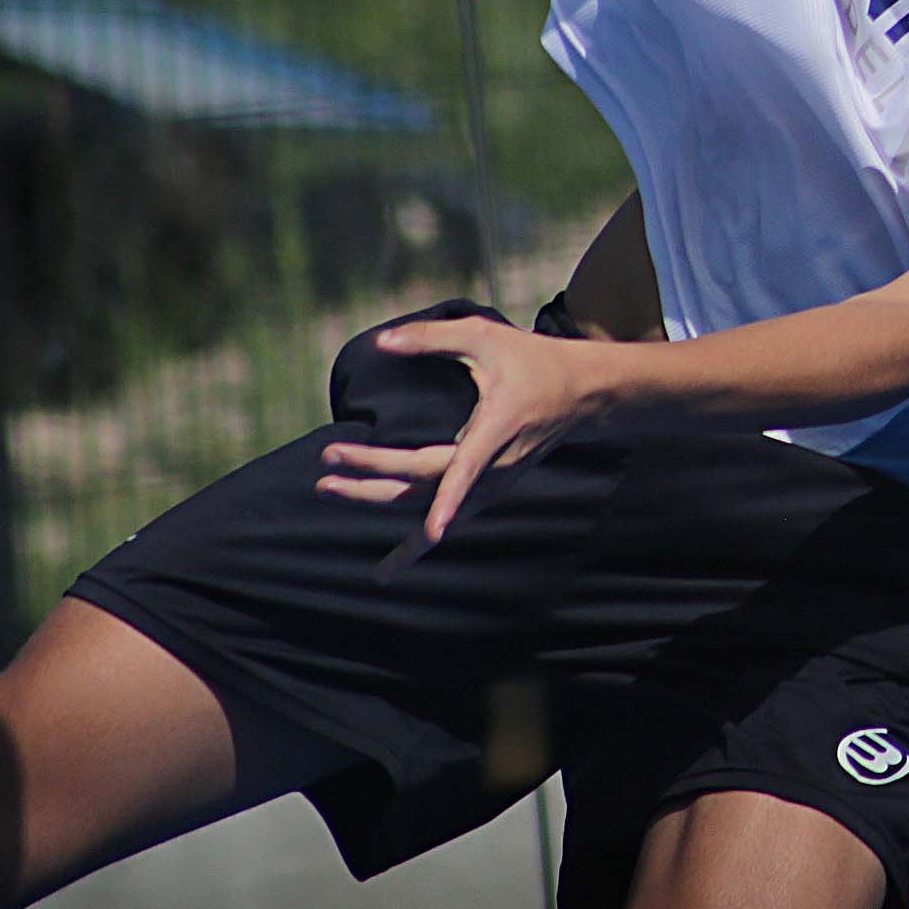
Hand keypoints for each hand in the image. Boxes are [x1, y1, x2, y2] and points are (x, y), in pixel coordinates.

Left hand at [316, 314, 604, 543]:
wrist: (581, 394)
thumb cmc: (532, 360)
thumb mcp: (485, 335)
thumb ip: (431, 338)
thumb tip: (379, 342)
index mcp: (496, 429)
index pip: (458, 466)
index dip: (432, 489)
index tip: (418, 518)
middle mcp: (493, 467)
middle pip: (424, 483)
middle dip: (372, 474)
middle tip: (326, 457)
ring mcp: (491, 485)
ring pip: (426, 505)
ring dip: (375, 498)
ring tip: (326, 487)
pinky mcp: (487, 491)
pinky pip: (443, 520)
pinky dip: (414, 548)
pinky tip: (385, 572)